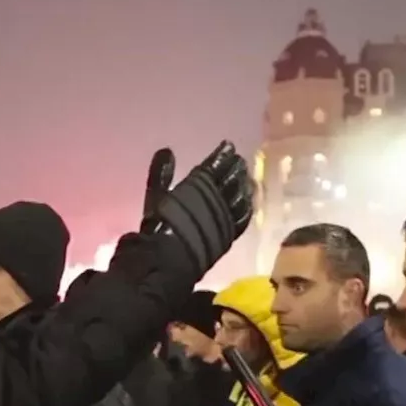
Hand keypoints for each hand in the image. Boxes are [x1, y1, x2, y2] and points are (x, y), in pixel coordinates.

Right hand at [144, 141, 253, 276]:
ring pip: (240, 196)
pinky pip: (243, 217)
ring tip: (246, 177)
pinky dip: (246, 207)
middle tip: (240, 161)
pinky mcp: (230, 234)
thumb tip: (166, 151)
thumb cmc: (159, 227)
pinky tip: (249, 201)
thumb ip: (161, 174)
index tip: (228, 146)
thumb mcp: (156, 196)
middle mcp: (216, 198)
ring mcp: (226, 217)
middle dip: (236, 168)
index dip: (222, 155)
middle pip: (231, 179)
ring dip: (244, 185)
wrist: (170, 260)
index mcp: (198, 185)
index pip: (214, 166)